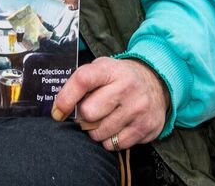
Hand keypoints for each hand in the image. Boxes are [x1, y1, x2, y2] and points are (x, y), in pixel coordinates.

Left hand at [51, 57, 169, 151]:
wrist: (157, 82)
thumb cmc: (119, 78)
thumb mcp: (102, 69)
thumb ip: (81, 83)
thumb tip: (58, 108)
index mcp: (110, 69)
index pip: (82, 80)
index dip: (65, 98)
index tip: (58, 112)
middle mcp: (126, 87)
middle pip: (89, 113)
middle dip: (83, 117)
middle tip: (89, 113)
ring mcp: (138, 108)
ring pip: (100, 133)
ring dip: (95, 131)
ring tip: (103, 120)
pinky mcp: (146, 127)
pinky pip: (115, 145)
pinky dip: (110, 140)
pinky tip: (116, 127)